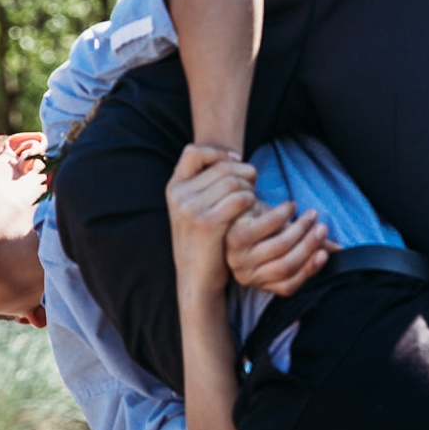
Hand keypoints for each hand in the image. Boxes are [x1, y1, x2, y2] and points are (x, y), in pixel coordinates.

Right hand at [166, 144, 256, 298]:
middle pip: (222, 167)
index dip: (218, 152)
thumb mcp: (195, 210)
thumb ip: (206, 186)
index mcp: (174, 188)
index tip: (237, 162)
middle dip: (244, 172)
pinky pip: (240, 199)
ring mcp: (190, 208)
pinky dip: (252, 202)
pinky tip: (254, 211)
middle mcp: (179, 195)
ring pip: (234, 181)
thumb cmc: (204, 241)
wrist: (196, 277)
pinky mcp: (207, 222)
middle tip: (254, 185)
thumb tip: (235, 160)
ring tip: (254, 201)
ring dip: (250, 189)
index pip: (193, 151)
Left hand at [224, 197, 332, 297]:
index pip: (289, 285)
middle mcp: (246, 275)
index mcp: (260, 282)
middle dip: (309, 246)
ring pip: (280, 247)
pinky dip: (285, 214)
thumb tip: (338, 249)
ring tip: (311, 215)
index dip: (310, 269)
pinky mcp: (235, 236)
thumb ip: (311, 248)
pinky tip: (291, 206)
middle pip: (286, 266)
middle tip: (322, 228)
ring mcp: (238, 257)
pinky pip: (269, 226)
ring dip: (301, 228)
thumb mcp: (288, 240)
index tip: (325, 252)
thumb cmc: (263, 228)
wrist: (237, 209)